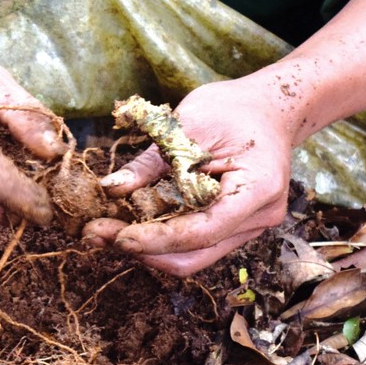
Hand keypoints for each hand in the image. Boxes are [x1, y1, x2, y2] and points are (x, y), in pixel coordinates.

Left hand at [83, 75, 296, 275]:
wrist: (268, 108)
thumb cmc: (233, 108)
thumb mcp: (188, 124)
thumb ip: (151, 162)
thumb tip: (110, 189)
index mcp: (258, 187)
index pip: (203, 230)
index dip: (157, 239)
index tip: (117, 236)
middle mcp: (259, 217)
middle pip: (196, 255)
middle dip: (144, 250)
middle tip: (97, 233)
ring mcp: (250, 226)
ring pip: (193, 256)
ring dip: (148, 249)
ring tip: (106, 230)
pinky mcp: (234, 226)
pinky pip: (196, 243)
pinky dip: (162, 238)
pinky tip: (131, 225)